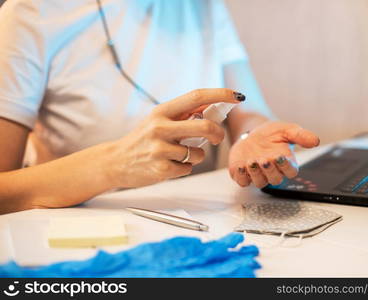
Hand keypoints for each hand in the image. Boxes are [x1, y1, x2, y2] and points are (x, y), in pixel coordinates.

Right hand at [107, 89, 242, 187]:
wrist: (116, 161)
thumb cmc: (142, 139)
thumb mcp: (158, 120)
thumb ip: (183, 114)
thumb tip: (213, 107)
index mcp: (162, 111)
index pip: (196, 96)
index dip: (220, 95)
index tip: (237, 96)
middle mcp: (160, 127)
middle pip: (205, 126)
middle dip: (218, 133)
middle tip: (217, 138)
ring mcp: (160, 149)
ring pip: (198, 153)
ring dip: (196, 156)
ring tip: (180, 155)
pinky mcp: (161, 168)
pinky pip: (188, 169)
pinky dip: (184, 168)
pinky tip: (170, 165)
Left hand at [228, 121, 319, 187]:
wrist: (252, 133)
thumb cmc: (272, 134)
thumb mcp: (287, 130)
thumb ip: (300, 135)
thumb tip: (315, 141)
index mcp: (286, 163)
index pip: (290, 171)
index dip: (286, 166)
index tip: (281, 156)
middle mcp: (272, 172)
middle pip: (275, 179)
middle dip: (269, 170)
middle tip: (264, 160)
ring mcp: (258, 175)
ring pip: (259, 182)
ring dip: (255, 173)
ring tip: (252, 161)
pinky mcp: (243, 174)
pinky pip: (243, 181)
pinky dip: (241, 176)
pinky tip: (240, 166)